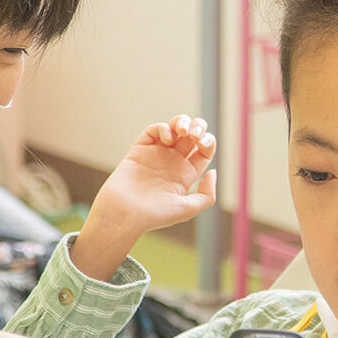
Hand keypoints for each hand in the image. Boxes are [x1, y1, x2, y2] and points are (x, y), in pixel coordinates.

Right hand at [71, 114, 216, 280]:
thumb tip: (213, 172)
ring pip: (173, 127)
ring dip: (182, 121)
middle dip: (198, 126)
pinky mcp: (139, 150)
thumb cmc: (154, 215)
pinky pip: (153, 131)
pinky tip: (167, 138)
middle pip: (191, 135)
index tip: (203, 143)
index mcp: (185, 175)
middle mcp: (172, 162)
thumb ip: (207, 195)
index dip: (208, 141)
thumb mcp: (188, 210)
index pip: (204, 151)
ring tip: (183, 130)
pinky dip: (162, 128)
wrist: (124, 214)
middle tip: (194, 134)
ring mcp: (155, 154)